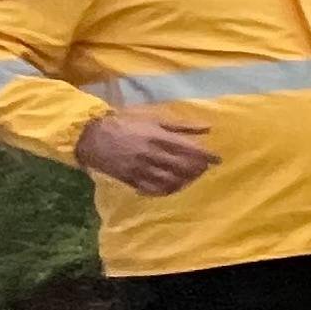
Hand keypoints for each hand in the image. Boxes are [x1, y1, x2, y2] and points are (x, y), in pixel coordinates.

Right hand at [76, 109, 217, 196]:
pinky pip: (154, 190)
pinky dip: (167, 190)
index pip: (189, 149)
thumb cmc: (127, 124)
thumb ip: (181, 125)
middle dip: (198, 170)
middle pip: (183, 167)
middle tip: (204, 168)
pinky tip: (173, 186)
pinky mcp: (131, 180)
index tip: (218, 159)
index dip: (206, 156)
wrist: (92, 136)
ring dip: (186, 181)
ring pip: (171, 181)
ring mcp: (141, 169)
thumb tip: (209, 127)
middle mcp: (151, 154)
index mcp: (158, 137)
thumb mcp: (154, 119)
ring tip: (191, 177)